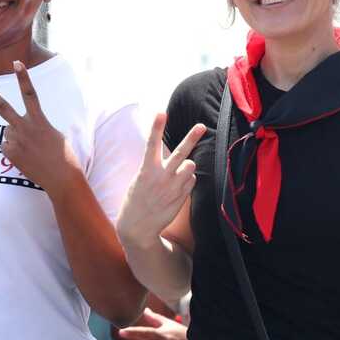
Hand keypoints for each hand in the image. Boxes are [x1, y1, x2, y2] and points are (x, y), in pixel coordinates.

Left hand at [0, 61, 81, 195]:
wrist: (61, 178)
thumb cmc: (62, 155)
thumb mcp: (53, 133)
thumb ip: (33, 126)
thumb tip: (13, 130)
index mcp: (39, 120)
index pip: (30, 94)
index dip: (23, 77)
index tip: (16, 63)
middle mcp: (25, 128)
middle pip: (3, 107)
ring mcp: (15, 141)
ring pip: (9, 132)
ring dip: (17, 138)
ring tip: (32, 150)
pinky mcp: (9, 153)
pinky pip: (7, 146)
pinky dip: (15, 150)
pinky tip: (27, 158)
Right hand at [117, 113, 204, 247]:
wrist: (138, 226)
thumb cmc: (137, 200)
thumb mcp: (140, 180)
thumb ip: (156, 166)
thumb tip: (180, 157)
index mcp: (146, 170)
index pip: (151, 144)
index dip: (156, 127)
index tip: (160, 113)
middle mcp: (161, 177)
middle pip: (180, 153)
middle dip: (191, 138)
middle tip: (201, 126)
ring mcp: (173, 187)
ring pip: (190, 165)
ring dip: (187, 166)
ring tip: (176, 173)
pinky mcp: (182, 196)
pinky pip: (192, 179)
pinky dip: (187, 180)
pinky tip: (177, 188)